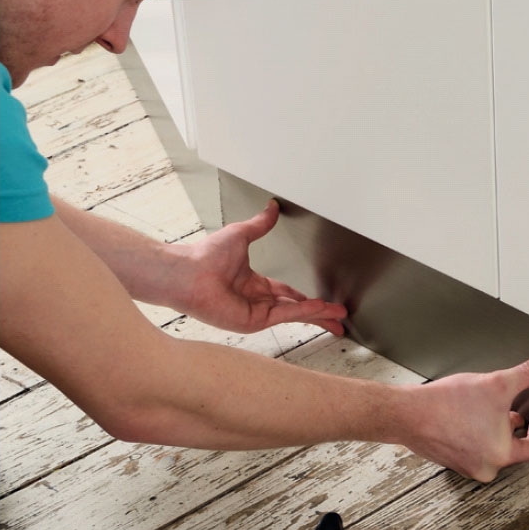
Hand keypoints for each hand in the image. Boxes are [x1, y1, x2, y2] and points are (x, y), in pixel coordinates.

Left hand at [175, 200, 347, 333]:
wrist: (189, 272)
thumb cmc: (205, 256)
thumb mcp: (241, 234)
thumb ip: (260, 224)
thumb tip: (271, 208)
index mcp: (254, 284)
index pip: (286, 294)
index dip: (306, 298)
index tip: (321, 301)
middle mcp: (256, 301)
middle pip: (296, 310)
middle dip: (320, 314)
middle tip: (338, 317)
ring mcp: (255, 313)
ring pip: (294, 315)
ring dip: (318, 316)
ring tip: (339, 319)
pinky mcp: (252, 321)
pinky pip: (284, 316)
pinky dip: (303, 313)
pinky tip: (319, 309)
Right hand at [402, 347, 528, 481]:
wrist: (407, 413)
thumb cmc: (446, 404)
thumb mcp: (495, 383)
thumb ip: (527, 373)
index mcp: (500, 455)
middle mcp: (484, 467)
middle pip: (510, 449)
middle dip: (511, 427)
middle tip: (508, 410)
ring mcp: (464, 466)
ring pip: (489, 448)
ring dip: (491, 430)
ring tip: (483, 409)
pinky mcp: (448, 459)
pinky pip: (470, 448)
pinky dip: (473, 434)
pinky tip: (464, 415)